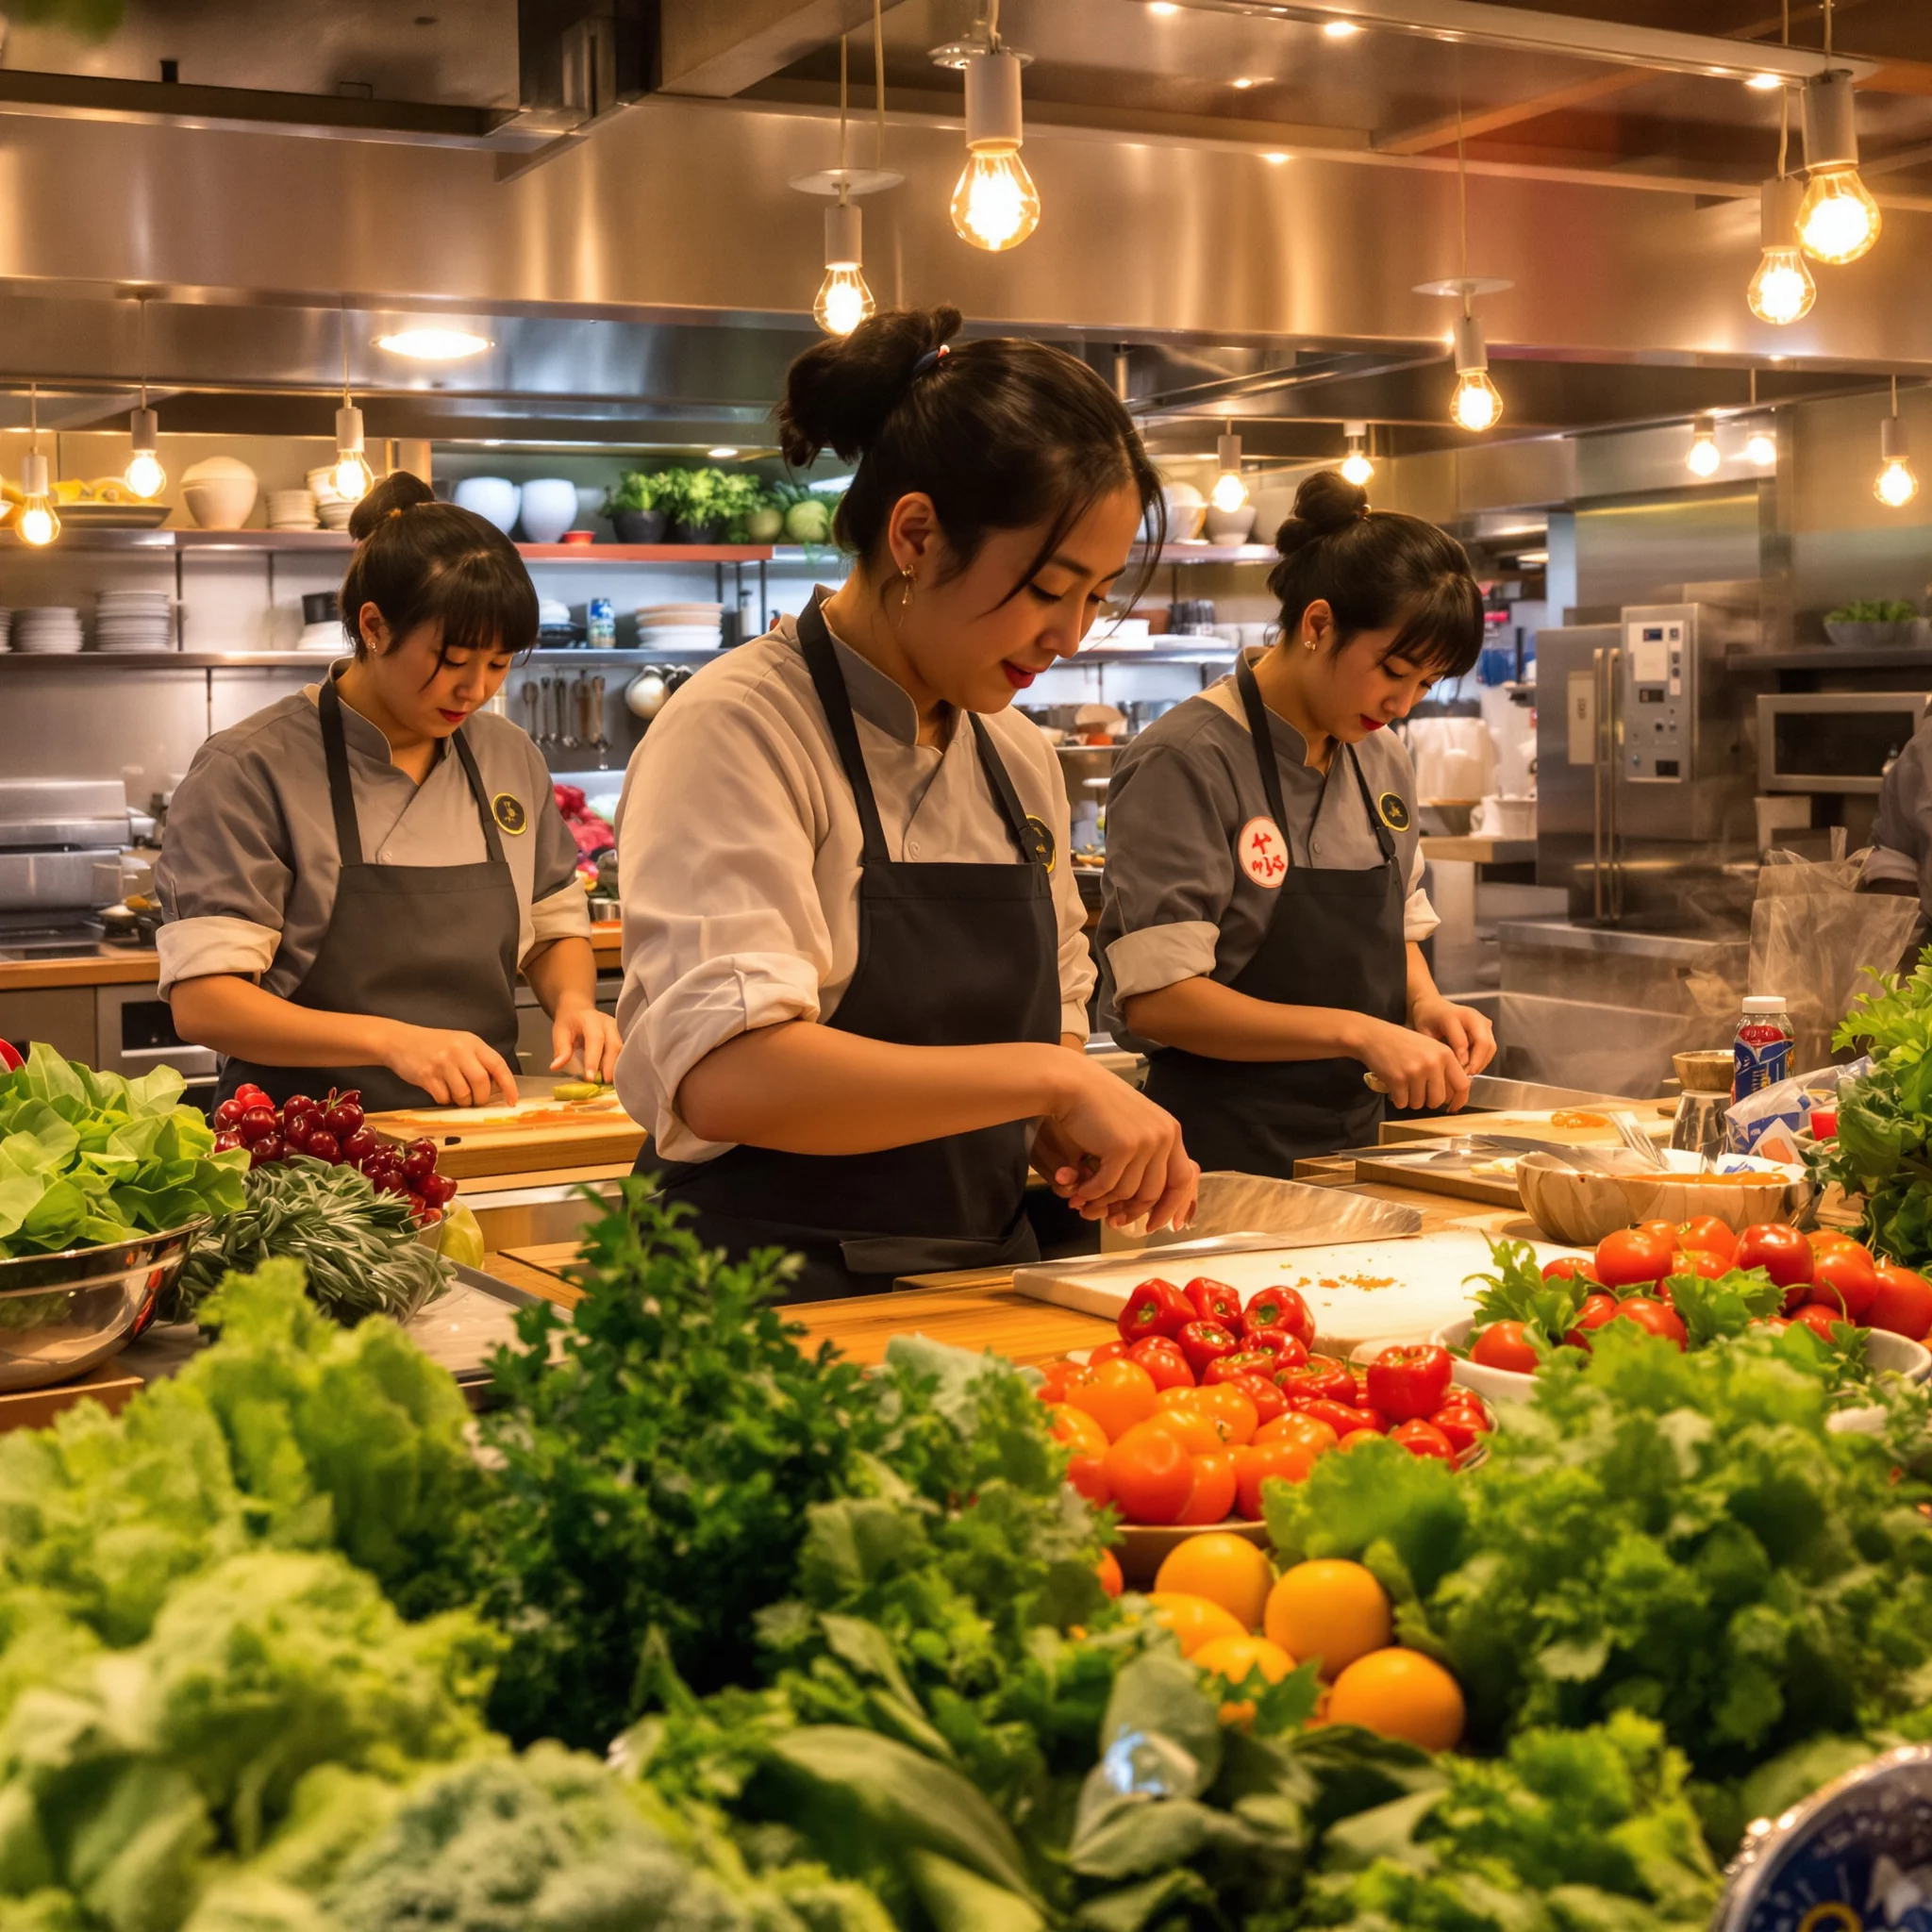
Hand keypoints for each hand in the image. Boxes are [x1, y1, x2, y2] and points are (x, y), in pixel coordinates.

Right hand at [377, 1021, 519, 1107]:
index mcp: (472, 1043)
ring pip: (463, 1094)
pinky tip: (440, 1090)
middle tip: (476, 1101)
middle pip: (482, 1082)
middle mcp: (459, 1051)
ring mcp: (442, 1063)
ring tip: (456, 1095)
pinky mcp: (426, 1076)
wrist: (400, 1041)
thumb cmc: (434, 1045)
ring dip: (463, 1102)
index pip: (498, 1065)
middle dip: (482, 1098)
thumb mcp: (461, 1045)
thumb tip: (498, 1087)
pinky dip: (445, 1100)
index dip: (509, 1085)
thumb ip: (479, 1061)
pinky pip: (443, 1098)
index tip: (513, 1100)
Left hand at [550, 998, 622, 1083]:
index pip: (595, 1039)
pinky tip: (612, 1075)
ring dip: (615, 1066)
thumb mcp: (560, 1033)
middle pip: (613, 1045)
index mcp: (591, 1020)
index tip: (590, 1077)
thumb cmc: (569, 1023)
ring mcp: (617, 1029)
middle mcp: (607, 1023)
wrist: (578, 1011)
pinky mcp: (621, 1036)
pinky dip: (618, 1064)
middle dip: (609, 1065)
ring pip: (621, 1049)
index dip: (593, 1059)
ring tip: (608, 1081)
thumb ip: (561, 1049)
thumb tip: (556, 1066)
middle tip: (604, 1082)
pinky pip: (622, 1051)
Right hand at [1040, 1059, 1198, 1232]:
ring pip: (1129, 1192)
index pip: (1182, 1179)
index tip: (1156, 1224)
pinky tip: (1079, 1193)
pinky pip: (1108, 1186)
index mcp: (1170, 1131)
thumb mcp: (1133, 1127)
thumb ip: (1145, 1156)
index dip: (1170, 1206)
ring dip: (1105, 1201)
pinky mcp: (1123, 1148)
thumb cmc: (1096, 1106)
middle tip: (1113, 1223)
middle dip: (1133, 1212)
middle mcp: (1164, 1136)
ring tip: (1086, 1203)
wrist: (1073, 1085)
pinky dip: (1091, 1193)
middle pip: (1155, 1191)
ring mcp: (1145, 1142)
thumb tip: (1145, 1200)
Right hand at [1354, 1017, 1470, 1114]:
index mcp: (1445, 1054)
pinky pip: (1403, 1103)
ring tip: (1404, 1086)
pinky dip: (1398, 1099)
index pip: (1462, 1084)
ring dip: (1411, 1100)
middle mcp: (1433, 1063)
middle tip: (1419, 1094)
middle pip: (1439, 1099)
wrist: (1374, 1036)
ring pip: (1420, 1103)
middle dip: (1429, 1102)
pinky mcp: (1398, 1079)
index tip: (1453, 1107)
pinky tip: (1394, 1086)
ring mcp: (1415, 1071)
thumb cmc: (1402, 1043)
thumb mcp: (1430, 1048)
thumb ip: (1443, 1068)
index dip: (1460, 1100)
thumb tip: (1452, 1096)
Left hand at [1409, 995, 1496, 1076]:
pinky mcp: (1487, 1026)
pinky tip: (1471, 1066)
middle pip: (1483, 1042)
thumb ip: (1439, 1048)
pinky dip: (1483, 1058)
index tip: (1459, 1072)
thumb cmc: (1427, 1020)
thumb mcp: (1425, 1033)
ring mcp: (1482, 1020)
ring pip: (1491, 1046)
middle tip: (1466, 1076)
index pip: (1462, 1041)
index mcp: (1451, 1016)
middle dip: (1477, 1063)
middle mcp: (1471, 1015)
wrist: (1433, 1005)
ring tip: (1468, 1073)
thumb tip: (1456, 1067)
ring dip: (1482, 1062)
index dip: (1462, 1059)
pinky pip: (1490, 1046)